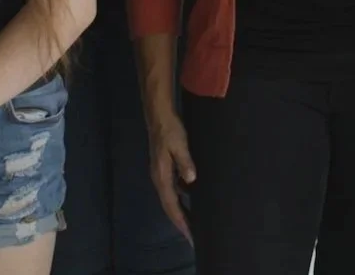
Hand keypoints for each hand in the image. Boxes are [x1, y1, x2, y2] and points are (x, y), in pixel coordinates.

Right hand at [144, 105, 195, 240]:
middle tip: (194, 238)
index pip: (172, 205)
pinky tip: (193, 201)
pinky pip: (174, 190)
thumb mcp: (179, 145)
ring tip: (195, 224)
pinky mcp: (165, 169)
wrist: (159, 116)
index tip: (190, 236)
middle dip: (181, 222)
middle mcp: (159, 179)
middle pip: (170, 207)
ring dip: (182, 212)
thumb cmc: (170, 130)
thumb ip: (185, 162)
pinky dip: (182, 199)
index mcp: (162, 177)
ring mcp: (161, 175)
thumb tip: (191, 180)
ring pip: (172, 199)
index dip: (181, 221)